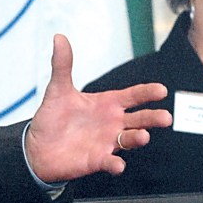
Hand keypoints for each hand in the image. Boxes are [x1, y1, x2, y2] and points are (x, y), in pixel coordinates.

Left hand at [24, 34, 171, 181]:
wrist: (37, 147)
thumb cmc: (52, 118)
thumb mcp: (58, 89)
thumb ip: (62, 65)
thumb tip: (59, 37)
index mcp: (107, 103)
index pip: (133, 96)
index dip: (147, 92)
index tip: (161, 90)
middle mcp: (112, 122)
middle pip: (139, 119)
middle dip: (153, 118)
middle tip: (165, 117)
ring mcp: (107, 142)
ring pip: (129, 139)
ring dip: (138, 138)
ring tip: (143, 136)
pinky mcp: (98, 160)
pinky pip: (111, 162)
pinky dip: (115, 164)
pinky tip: (118, 165)